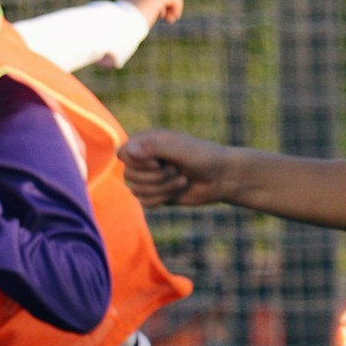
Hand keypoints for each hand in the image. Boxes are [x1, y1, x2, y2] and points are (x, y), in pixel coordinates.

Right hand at [119, 128, 234, 207]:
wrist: (223, 177)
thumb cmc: (203, 157)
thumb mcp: (178, 149)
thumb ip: (151, 148)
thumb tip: (123, 152)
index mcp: (147, 142)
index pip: (122, 154)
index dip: (136, 162)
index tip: (157, 163)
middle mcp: (144, 160)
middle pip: (128, 175)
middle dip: (155, 177)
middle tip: (176, 170)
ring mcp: (149, 178)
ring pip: (136, 191)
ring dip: (162, 188)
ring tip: (182, 180)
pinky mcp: (156, 194)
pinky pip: (145, 203)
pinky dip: (163, 198)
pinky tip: (179, 190)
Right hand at [120, 0, 184, 27]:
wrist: (117, 30)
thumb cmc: (121, 29)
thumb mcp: (131, 16)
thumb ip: (143, 9)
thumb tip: (159, 13)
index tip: (160, 9)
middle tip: (165, 15)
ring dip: (174, 4)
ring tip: (168, 19)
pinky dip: (177, 7)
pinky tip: (170, 20)